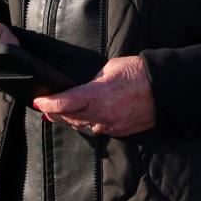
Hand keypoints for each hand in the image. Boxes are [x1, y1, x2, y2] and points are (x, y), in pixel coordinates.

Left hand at [33, 56, 155, 137]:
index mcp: (95, 95)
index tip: (38, 101)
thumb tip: (83, 88)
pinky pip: (97, 130)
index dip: (48, 103)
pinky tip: (82, 120)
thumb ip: (92, 81)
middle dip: (54, 114)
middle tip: (44, 108)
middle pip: (69, 118)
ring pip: (82, 127)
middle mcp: (100, 114)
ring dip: (69, 121)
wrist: (163, 89)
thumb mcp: (108, 69)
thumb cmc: (136, 72)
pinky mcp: (119, 131)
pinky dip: (87, 124)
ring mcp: (110, 126)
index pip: (64, 103)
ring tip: (57, 116)